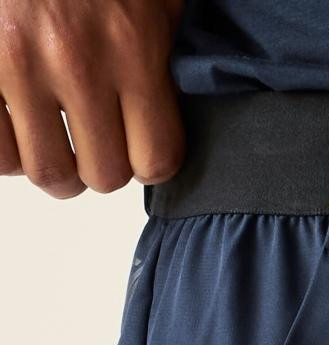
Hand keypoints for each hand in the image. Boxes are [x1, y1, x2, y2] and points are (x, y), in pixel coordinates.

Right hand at [0, 0, 184, 197]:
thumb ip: (163, 45)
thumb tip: (173, 101)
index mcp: (132, 46)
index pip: (156, 159)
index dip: (150, 163)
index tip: (140, 149)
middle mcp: (77, 62)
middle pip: (104, 175)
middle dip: (102, 167)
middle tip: (95, 147)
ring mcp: (18, 64)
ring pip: (49, 172)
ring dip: (57, 167)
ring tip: (56, 143)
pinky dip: (8, 153)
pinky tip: (18, 128)